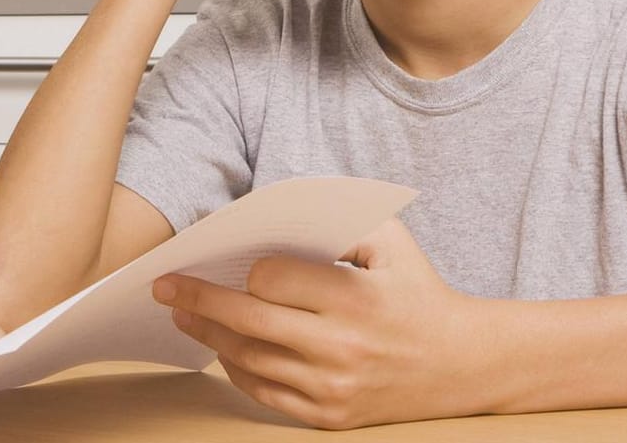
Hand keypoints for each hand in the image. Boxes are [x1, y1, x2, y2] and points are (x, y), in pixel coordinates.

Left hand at [152, 220, 492, 428]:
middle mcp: (340, 349)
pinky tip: (221, 349)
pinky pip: (264, 394)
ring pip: (248, 360)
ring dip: (208, 334)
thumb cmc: (417, 290)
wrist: (463, 364)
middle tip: (162, 286)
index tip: (237, 259)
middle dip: (197, 299)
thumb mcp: (391, 240)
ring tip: (183, 314)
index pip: (272, 280)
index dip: (249, 267)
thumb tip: (272, 209)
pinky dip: (236, 370)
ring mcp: (332, 388)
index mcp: (353, 300)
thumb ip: (338, 216)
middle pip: (247, 321)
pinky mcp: (328, 417)